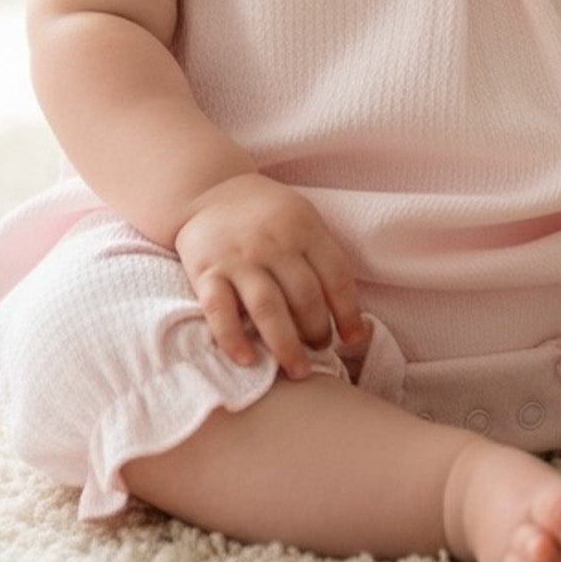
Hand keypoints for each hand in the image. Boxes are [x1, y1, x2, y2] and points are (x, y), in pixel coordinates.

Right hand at [174, 172, 366, 378]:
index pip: (336, 275)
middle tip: (321, 350)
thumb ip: (321, 255)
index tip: (353, 338)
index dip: (349, 311)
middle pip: (304, 296)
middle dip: (317, 331)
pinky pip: (220, 311)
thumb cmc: (267, 214)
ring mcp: (239, 258)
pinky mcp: (206, 272)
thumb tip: (348, 311)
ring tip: (299, 370)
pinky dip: (233, 339)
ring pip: (267, 308)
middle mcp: (274, 244)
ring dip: (286, 345)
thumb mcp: (302, 218)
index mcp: (305, 229)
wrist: (209, 191)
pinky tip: (247, 361)